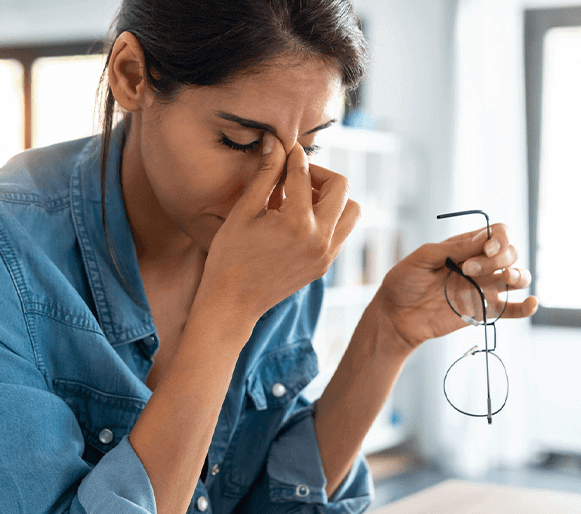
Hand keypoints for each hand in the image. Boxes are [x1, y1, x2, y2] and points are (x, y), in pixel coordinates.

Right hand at [200, 134, 360, 322]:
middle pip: (341, 187)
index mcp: (297, 222)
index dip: (293, 155)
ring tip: (302, 198)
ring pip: (351, 210)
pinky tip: (300, 218)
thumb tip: (275, 142)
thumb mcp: (244, 211)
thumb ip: (266, 175)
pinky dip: (329, 217)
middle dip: (320, 173)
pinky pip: (342, 231)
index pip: (304, 174)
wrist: (232, 304)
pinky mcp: (325, 265)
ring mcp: (326, 254)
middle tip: (296, 175)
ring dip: (332, 197)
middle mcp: (320, 238)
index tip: (285, 147)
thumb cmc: (229, 257)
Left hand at [374, 224, 537, 352]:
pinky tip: (531, 303)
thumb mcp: (422, 258)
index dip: (499, 238)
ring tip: (505, 278)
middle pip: (510, 253)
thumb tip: (482, 239)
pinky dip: (526, 306)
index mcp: (465, 247)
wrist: (395, 316)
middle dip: (496, 258)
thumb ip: (452, 248)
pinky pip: (512, 309)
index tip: (486, 248)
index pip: (498, 234)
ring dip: (518, 274)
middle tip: (468, 270)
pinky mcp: (484, 311)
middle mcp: (480, 265)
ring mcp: (484, 288)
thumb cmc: (404, 283)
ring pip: (518, 277)